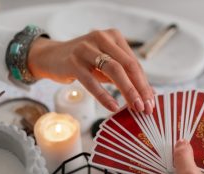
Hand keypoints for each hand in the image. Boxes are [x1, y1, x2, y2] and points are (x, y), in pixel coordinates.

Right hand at [28, 29, 153, 113]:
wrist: (52, 57)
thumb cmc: (84, 63)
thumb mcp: (106, 66)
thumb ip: (124, 76)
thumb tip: (148, 94)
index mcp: (114, 37)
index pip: (134, 63)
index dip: (145, 84)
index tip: (151, 102)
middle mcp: (102, 38)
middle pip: (128, 65)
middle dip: (140, 88)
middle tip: (146, 107)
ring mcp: (86, 49)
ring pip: (114, 70)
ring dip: (128, 91)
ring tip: (135, 107)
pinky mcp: (73, 62)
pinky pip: (92, 81)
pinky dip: (104, 95)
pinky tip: (112, 107)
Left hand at [149, 140, 203, 173]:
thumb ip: (182, 157)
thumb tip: (179, 143)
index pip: (153, 167)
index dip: (161, 154)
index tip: (169, 141)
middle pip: (166, 171)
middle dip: (176, 158)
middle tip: (183, 143)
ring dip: (186, 165)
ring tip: (193, 150)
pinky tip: (201, 165)